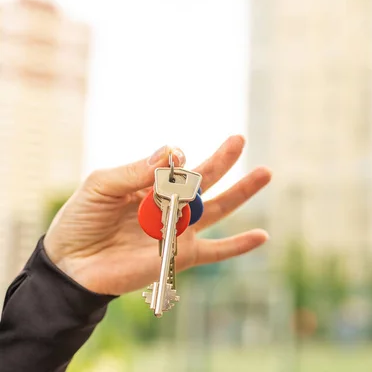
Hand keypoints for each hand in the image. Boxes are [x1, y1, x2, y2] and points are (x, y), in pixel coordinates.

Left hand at [43, 135, 270, 295]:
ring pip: (218, 208)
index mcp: (150, 184)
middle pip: (205, 179)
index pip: (174, 164)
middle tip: (239, 139)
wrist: (72, 265)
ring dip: (242, 191)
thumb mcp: (101, 186)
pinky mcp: (181, 255)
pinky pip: (217, 251)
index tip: (171, 160)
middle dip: (223, 159)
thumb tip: (173, 154)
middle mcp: (169, 204)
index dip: (175, 160)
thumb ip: (135, 171)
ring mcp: (179, 229)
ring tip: (265, 173)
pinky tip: (262, 237)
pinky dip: (240, 245)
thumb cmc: (80, 220)